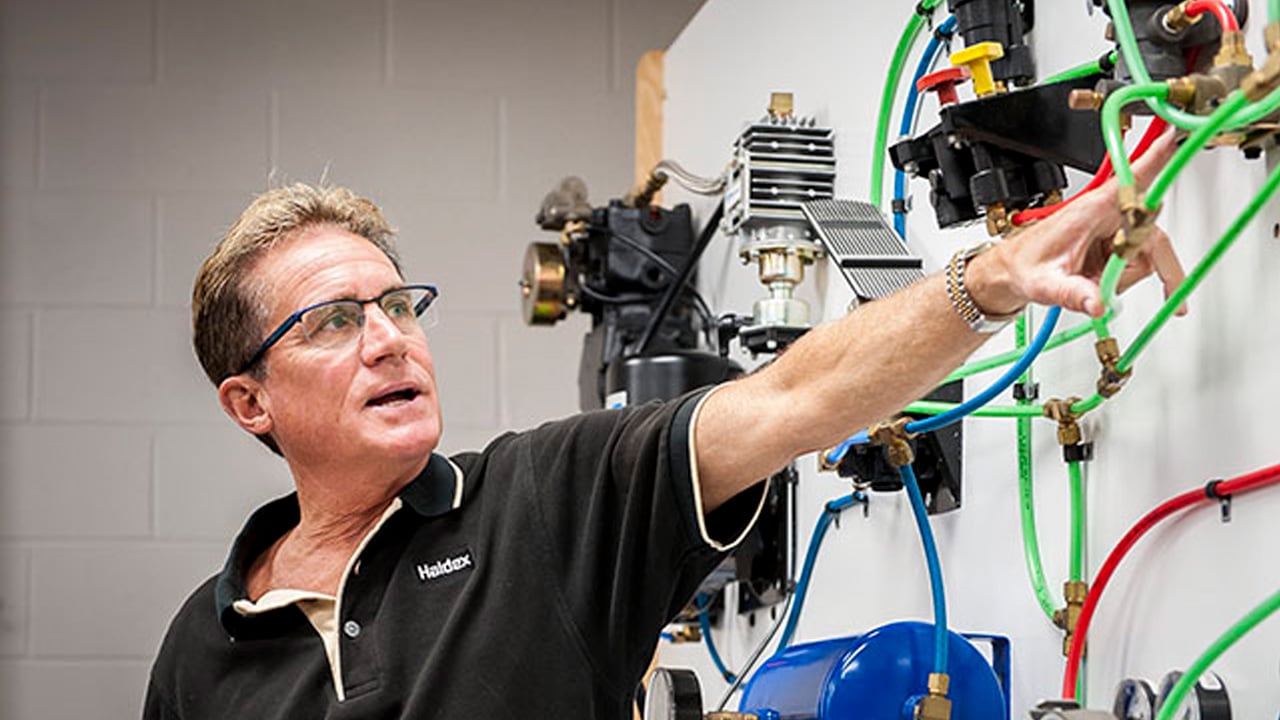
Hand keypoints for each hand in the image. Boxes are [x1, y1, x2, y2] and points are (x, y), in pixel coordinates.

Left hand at [968, 128, 1187, 318]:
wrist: (1015, 269)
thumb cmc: (1027, 264)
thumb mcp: (1046, 284)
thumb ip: (1073, 294)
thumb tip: (1099, 304)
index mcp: (1094, 208)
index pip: (1134, 179)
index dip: (1158, 157)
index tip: (1177, 136)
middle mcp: (1109, 213)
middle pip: (1153, 237)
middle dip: (1130, 268)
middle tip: (1103, 282)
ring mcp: (1116, 227)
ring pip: (1148, 254)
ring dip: (1121, 276)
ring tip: (1087, 279)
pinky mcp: (1118, 240)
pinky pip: (1139, 261)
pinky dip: (1121, 278)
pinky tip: (1097, 282)